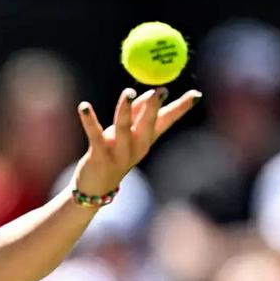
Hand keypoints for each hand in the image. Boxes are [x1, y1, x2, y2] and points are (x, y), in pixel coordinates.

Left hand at [73, 87, 201, 196]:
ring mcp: (118, 153)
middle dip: (153, 108)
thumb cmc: (113, 155)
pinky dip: (89, 120)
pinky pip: (94, 135)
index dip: (180, 108)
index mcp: (146, 141)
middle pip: (147, 125)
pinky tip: (84, 107)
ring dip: (125, 110)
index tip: (195, 94)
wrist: (96, 189)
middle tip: (159, 91)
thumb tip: (150, 92)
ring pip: (123, 129)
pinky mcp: (98, 156)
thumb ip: (137, 113)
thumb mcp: (128, 135)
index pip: (166, 121)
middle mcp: (136, 147)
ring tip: (127, 93)